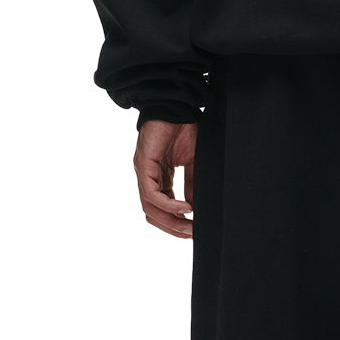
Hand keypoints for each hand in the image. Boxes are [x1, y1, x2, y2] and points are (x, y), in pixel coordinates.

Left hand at [133, 119, 197, 238]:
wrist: (177, 106)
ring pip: (150, 208)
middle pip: (153, 214)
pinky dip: (168, 204)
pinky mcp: (143, 165)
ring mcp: (144, 172)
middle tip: (191, 234)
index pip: (162, 209)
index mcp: (159, 177)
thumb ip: (192, 184)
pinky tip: (184, 207)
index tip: (193, 231)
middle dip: (173, 227)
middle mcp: (148, 178)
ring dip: (170, 220)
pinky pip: (151, 194)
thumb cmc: (184, 128)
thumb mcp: (193, 162)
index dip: (176, 223)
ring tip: (189, 225)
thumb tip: (196, 208)